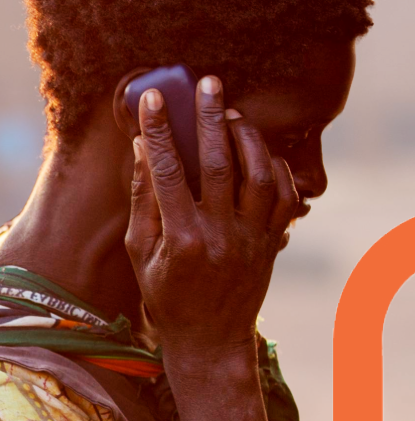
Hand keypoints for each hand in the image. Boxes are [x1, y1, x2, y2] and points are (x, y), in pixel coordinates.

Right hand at [127, 77, 300, 364]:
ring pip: (258, 174)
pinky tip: (257, 150)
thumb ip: (141, 201)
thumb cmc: (165, 296)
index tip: (153, 99)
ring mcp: (251, 239)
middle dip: (211, 118)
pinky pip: (282, 195)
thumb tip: (141, 151)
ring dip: (246, 137)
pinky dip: (272, 166)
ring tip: (231, 114)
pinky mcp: (272, 242)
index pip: (168, 172)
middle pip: (219, 163)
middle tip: (208, 82)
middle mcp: (220, 236)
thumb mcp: (139, 253)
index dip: (159, 131)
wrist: (210, 339)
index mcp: (180, 239)